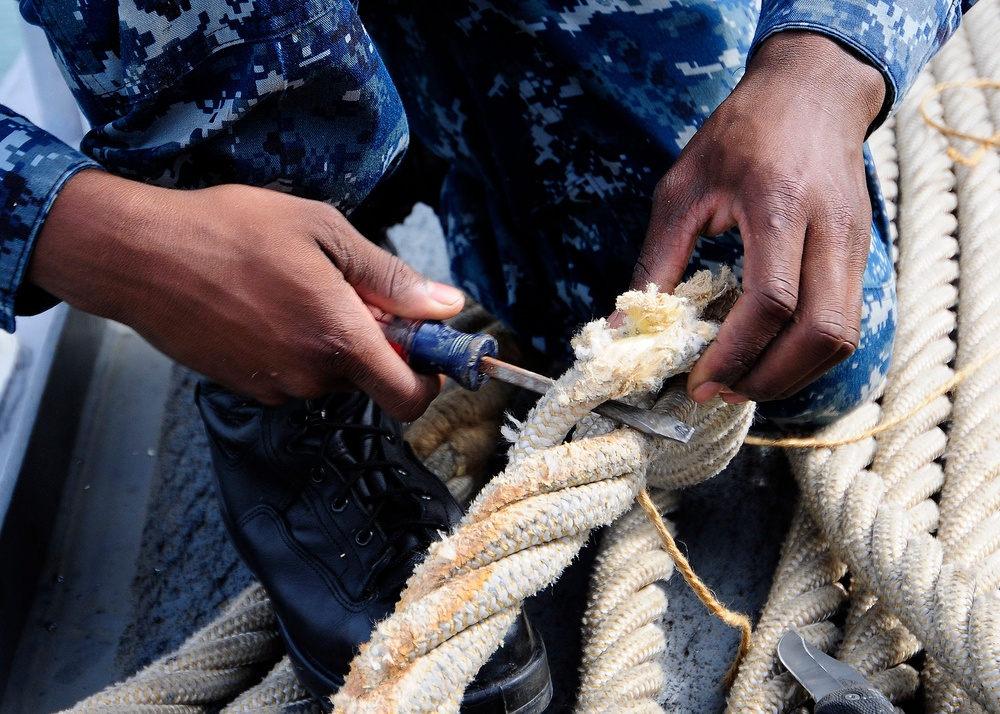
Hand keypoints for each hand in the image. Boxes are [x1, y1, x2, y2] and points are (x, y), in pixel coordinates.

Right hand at [28, 171, 464, 418]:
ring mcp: (274, 387)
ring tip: (296, 288)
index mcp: (339, 340)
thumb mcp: (323, 231)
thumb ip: (390, 278)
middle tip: (346, 288)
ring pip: (331, 374)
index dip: (429, 377)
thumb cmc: (229, 231)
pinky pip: (294, 374)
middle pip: (371, 379)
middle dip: (373, 342)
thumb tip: (446, 306)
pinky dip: (296, 346)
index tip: (424, 344)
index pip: (411, 398)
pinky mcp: (245, 387)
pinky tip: (267, 304)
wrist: (138, 256)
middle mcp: (310, 376)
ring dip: (331, 341)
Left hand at [632, 31, 885, 403]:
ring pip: (842, 337)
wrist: (813, 90)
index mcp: (779, 204)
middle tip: (721, 393)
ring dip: (792, 375)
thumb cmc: (739, 134)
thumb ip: (655, 263)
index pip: (771, 300)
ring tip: (741, 384)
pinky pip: (845, 323)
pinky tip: (768, 358)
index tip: (699, 382)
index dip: (736, 353)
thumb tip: (624, 329)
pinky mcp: (862, 254)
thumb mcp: (682, 189)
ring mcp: (856, 243)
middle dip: (770, 378)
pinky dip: (806, 355)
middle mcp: (829, 228)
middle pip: (822, 332)